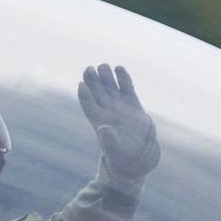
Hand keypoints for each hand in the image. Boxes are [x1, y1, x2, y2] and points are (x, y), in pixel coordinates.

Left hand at [77, 64, 159, 178]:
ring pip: (110, 87)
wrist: (138, 154)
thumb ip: (108, 140)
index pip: (88, 104)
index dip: (84, 95)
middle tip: (89, 69)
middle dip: (92, 81)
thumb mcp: (114, 149)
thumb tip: (103, 127)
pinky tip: (119, 68)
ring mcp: (120, 105)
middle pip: (97, 92)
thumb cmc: (122, 155)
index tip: (81, 84)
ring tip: (103, 66)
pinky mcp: (133, 103)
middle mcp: (107, 110)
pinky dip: (123, 78)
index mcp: (98, 121)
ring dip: (106, 77)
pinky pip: (127, 88)